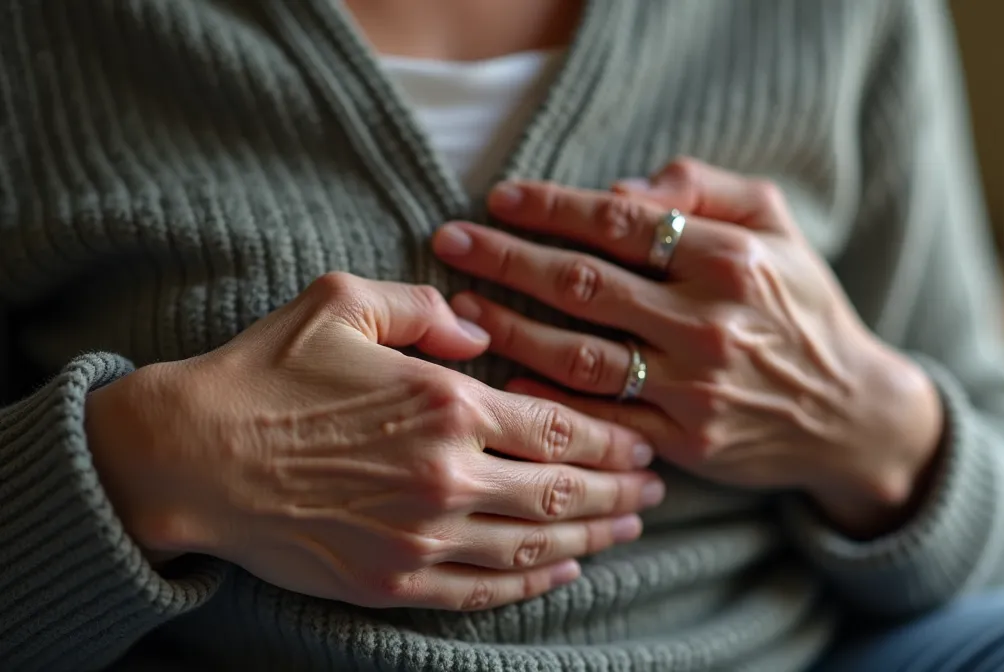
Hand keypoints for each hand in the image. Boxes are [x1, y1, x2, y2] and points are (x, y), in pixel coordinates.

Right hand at [85, 272, 663, 609]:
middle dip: (618, 491)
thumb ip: (425, 308)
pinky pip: (483, 591)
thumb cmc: (265, 373)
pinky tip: (562, 572)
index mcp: (444, 406)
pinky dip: (532, 584)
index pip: (558, 426)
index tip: (643, 441)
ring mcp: (421, 539)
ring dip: (591, 539)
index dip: (611, 437)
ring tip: (627, 528)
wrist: (190, 456)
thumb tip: (478, 328)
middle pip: (561, 492)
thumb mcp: (342, 302)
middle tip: (655, 489)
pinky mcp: (392, 582)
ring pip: (534, 547)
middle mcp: (446, 479)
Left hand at [431, 158, 941, 536]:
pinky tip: (506, 375)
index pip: (621, 222)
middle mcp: (712, 322)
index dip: (552, 206)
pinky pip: (600, 417)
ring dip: (511, 327)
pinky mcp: (686, 441)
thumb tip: (621, 192)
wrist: (849, 412)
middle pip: (584, 284)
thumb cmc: (802, 308)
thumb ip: (705, 188)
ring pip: (580, 354)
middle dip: (507, 258)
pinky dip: (548, 397)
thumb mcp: (777, 226)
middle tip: (451, 241)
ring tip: (463, 307)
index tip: (500, 197)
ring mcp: (696, 387)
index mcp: (733, 259)